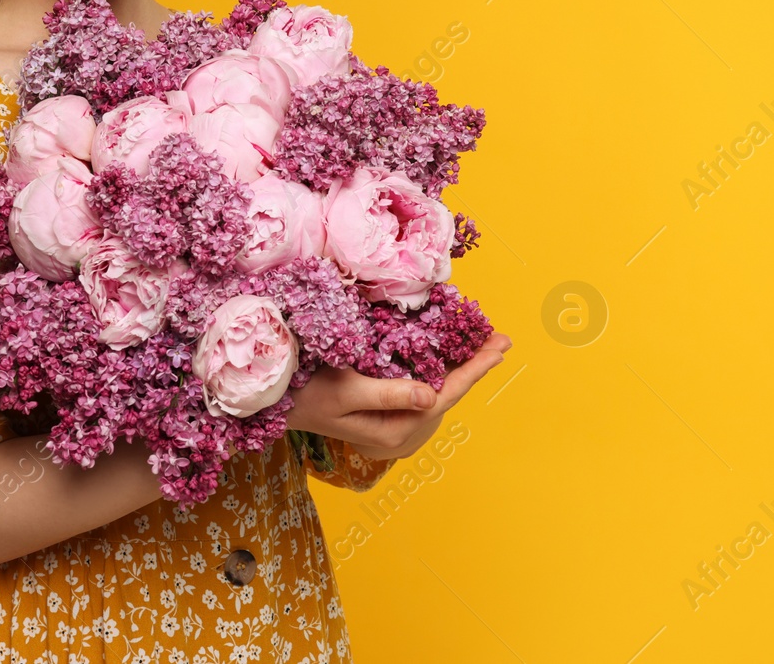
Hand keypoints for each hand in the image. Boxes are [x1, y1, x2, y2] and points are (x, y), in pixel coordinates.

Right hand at [287, 332, 512, 461]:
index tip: (499, 347)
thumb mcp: (344, 391)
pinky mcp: (386, 416)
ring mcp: (394, 427)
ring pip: (437, 394)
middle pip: (447, 394)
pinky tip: (447, 359)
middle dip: (473, 366)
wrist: (275, 404)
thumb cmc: (304, 393)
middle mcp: (400, 434)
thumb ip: (389, 394)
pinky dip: (438, 373)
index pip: (445, 394)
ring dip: (459, 369)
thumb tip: (433, 395)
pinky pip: (422, 393)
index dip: (474, 368)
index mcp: (395, 431)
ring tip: (482, 346)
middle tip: (499, 340)